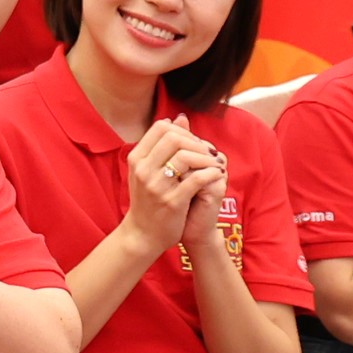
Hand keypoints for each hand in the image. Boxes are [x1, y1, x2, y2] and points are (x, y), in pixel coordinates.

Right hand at [123, 118, 227, 251]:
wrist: (142, 234)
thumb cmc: (148, 200)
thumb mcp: (148, 170)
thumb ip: (162, 145)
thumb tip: (179, 118)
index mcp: (136, 159)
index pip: (160, 128)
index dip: (182, 131)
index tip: (194, 143)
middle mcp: (143, 170)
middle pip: (173, 138)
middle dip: (196, 142)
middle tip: (208, 153)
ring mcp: (156, 186)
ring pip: (186, 156)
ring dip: (205, 158)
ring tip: (214, 164)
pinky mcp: (172, 202)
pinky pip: (196, 179)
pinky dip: (210, 173)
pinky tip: (216, 175)